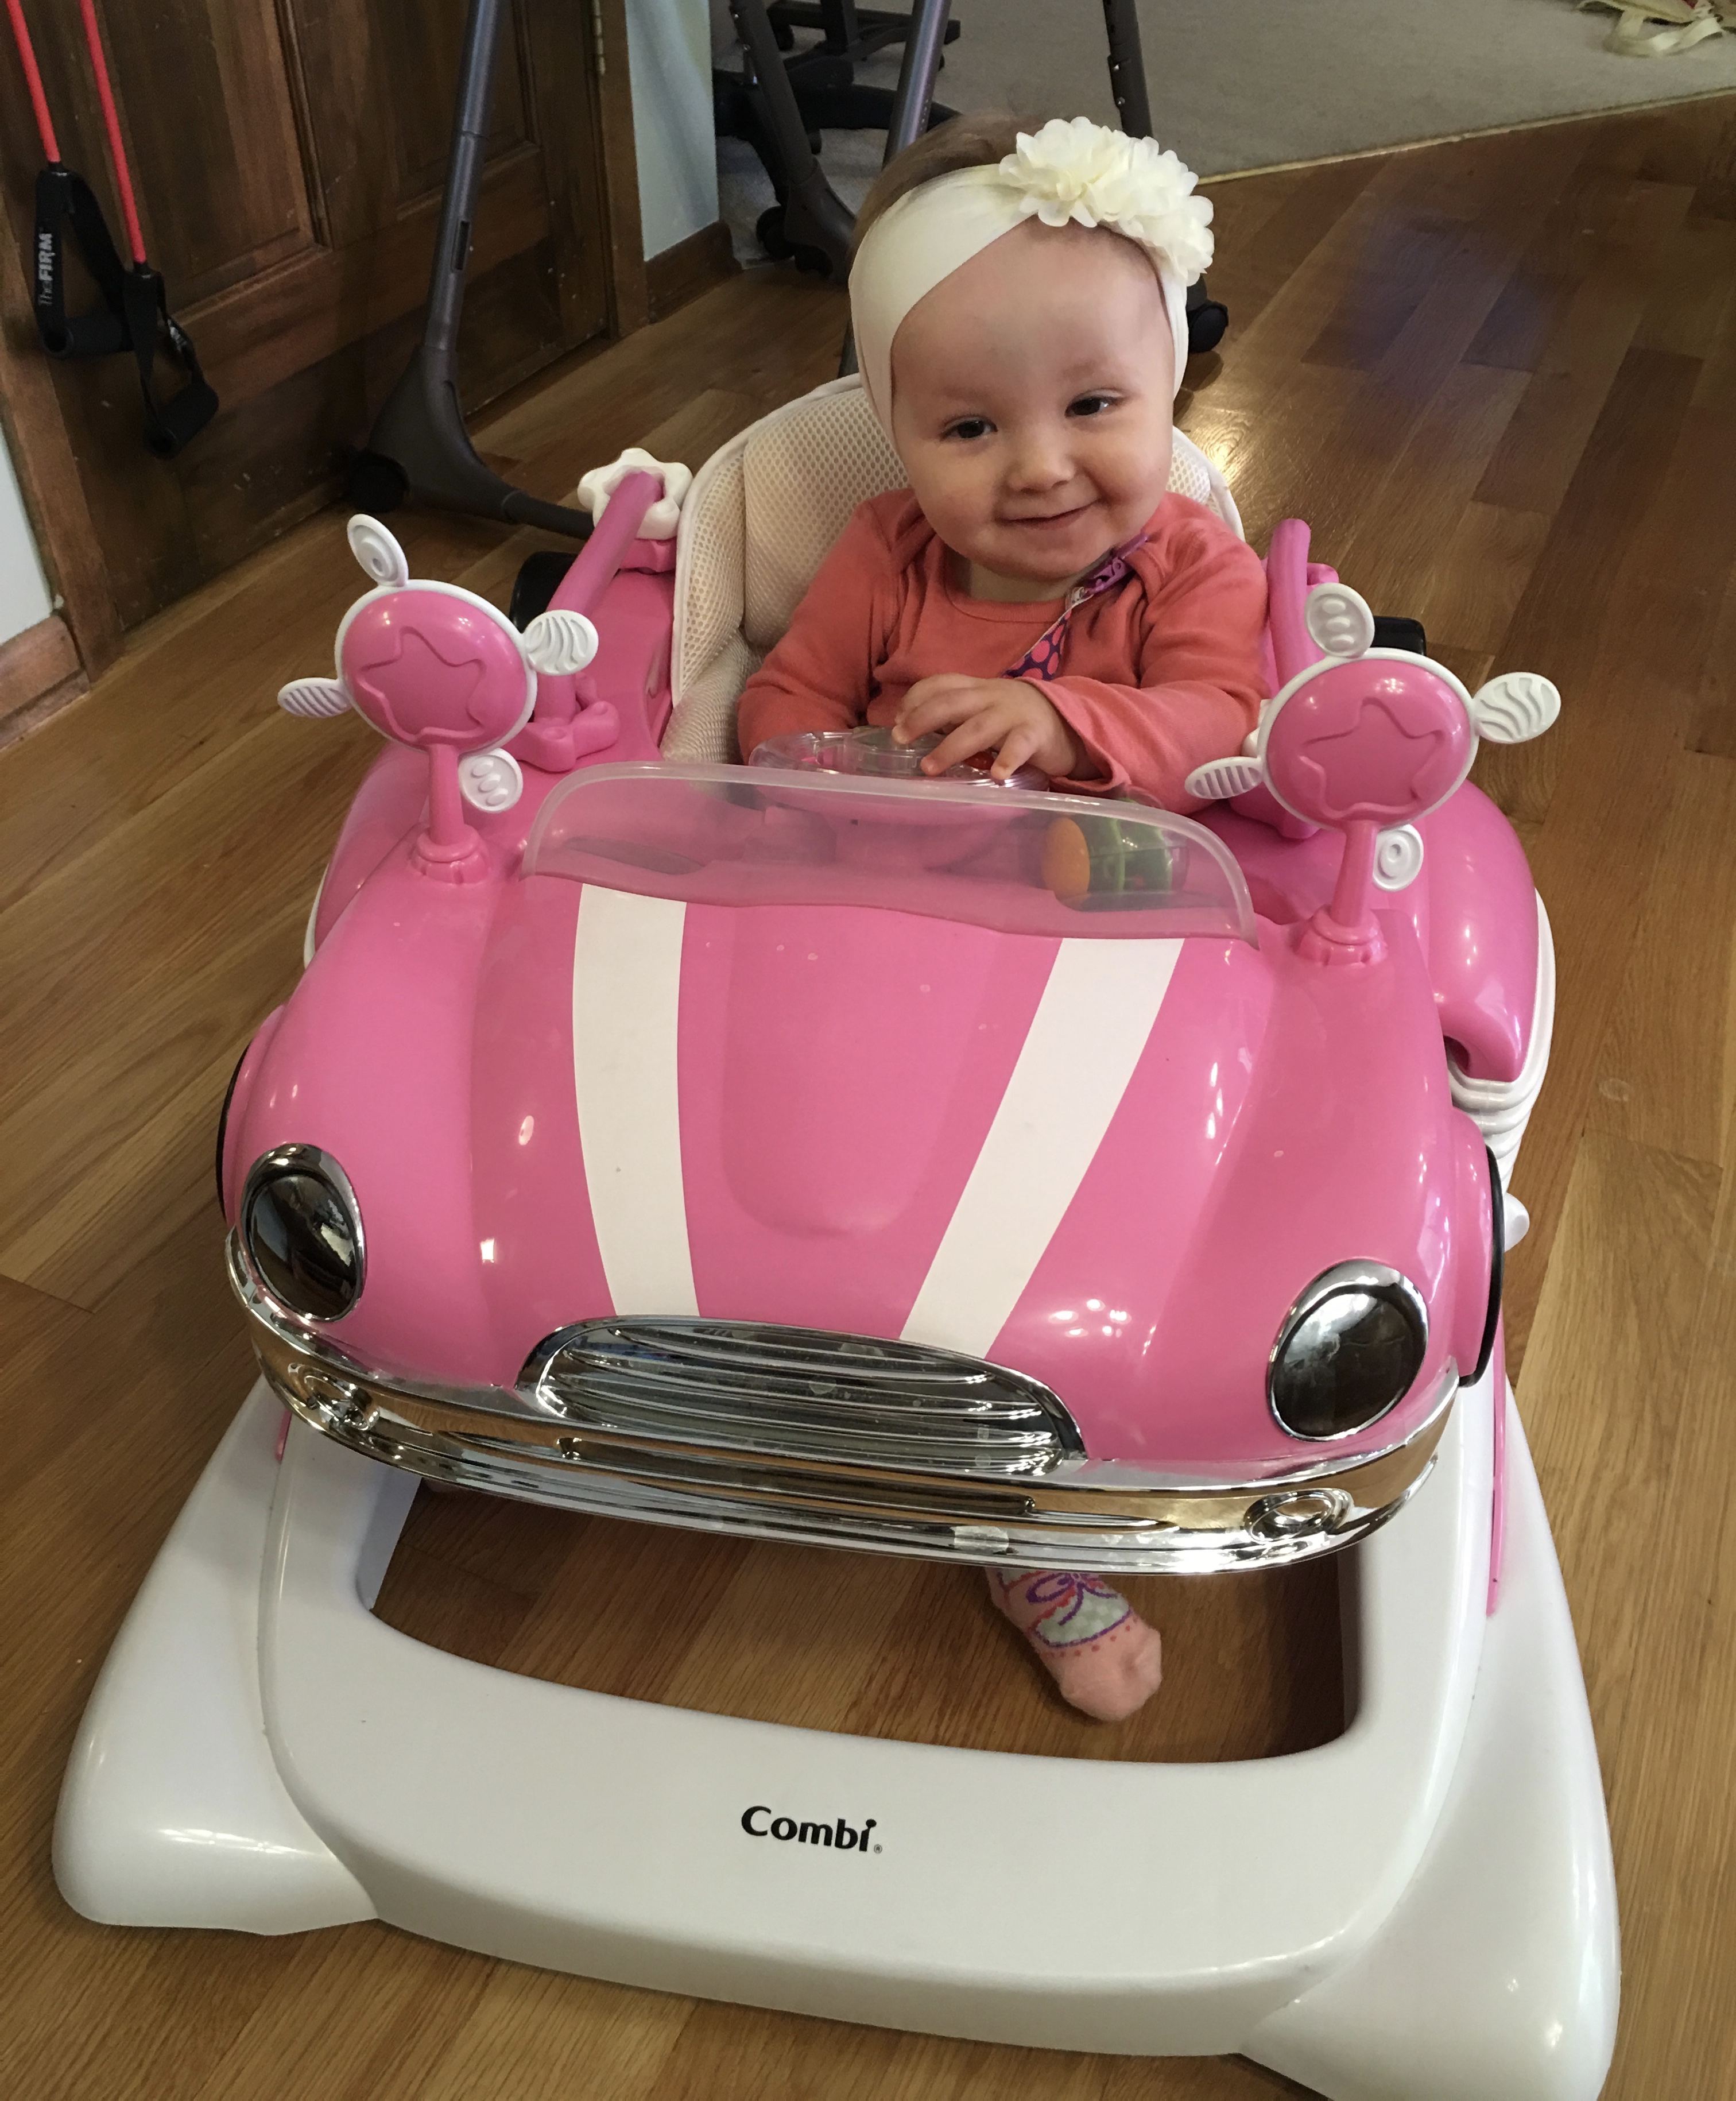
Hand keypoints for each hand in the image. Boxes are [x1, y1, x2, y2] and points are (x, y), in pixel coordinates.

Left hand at [894, 675, 1088, 781]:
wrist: (1067, 720)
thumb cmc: (1013, 719)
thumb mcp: (982, 708)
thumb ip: (952, 713)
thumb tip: (907, 727)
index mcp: (976, 688)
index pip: (941, 683)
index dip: (916, 698)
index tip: (896, 719)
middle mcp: (991, 696)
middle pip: (952, 702)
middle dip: (922, 718)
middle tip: (899, 738)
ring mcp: (1014, 714)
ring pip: (978, 727)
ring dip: (951, 747)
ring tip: (929, 767)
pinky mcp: (1036, 734)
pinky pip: (1020, 746)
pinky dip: (1008, 760)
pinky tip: (996, 776)